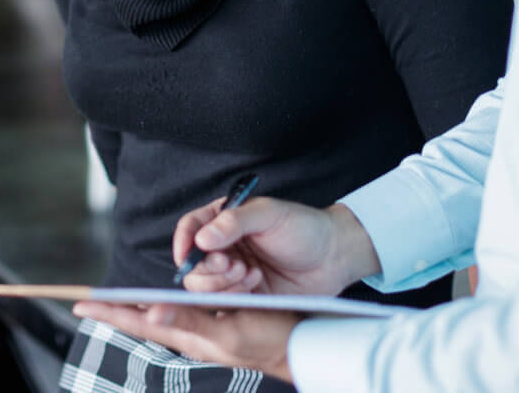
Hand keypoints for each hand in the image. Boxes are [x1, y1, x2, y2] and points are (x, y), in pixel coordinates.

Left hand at [72, 300, 299, 382]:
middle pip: (144, 320)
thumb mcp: (228, 332)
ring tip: (113, 302)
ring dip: (137, 308)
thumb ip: (191, 322)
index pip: (140, 322)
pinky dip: (163, 306)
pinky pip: (181, 314)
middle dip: (116, 310)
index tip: (81, 305)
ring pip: (161, 317)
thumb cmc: (268, 340)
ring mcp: (202, 332)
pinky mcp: (215, 326)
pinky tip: (158, 303)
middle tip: (87, 302)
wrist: (299, 348)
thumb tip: (151, 314)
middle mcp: (190, 335)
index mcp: (189, 336)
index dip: (111, 312)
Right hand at [174, 198, 379, 296]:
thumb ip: (234, 222)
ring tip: (248, 273)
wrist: (334, 257)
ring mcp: (233, 274)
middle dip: (208, 268)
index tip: (187, 255)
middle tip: (232, 265)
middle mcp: (224, 247)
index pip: (190, 228)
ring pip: (204, 287)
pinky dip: (235, 296)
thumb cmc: (305, 227)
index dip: (184, 242)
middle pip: (193, 264)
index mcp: (224, 220)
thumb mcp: (270, 214)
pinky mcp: (245, 296)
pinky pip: (224, 303)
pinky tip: (256, 283)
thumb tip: (203, 237)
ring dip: (222, 283)